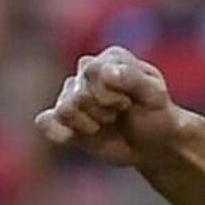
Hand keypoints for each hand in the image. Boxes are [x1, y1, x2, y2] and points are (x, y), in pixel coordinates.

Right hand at [36, 48, 186, 167]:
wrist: (157, 145)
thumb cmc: (158, 115)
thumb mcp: (155, 96)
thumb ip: (133, 79)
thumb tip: (106, 71)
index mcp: (112, 59)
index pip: (94, 72)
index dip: (114, 94)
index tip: (132, 101)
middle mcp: (87, 72)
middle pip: (79, 94)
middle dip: (105, 110)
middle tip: (122, 113)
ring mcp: (73, 94)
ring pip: (65, 111)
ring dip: (90, 124)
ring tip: (108, 123)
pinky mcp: (64, 119)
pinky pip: (46, 123)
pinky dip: (57, 132)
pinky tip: (71, 137)